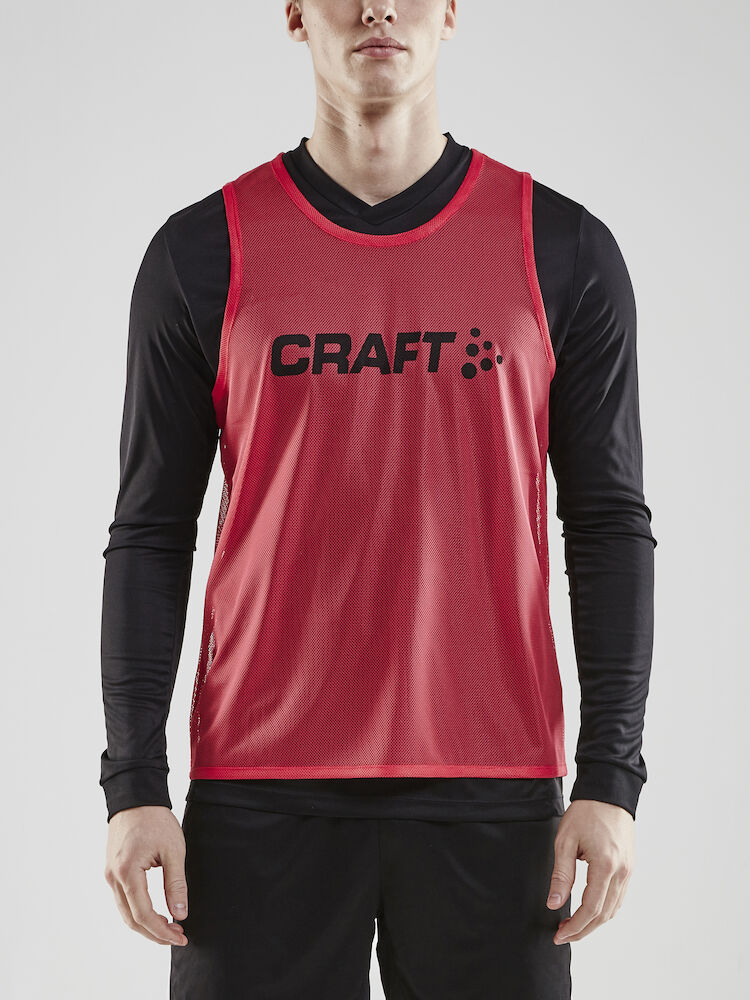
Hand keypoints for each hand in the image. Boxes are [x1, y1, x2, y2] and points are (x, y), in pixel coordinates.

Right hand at [104, 805, 188, 946]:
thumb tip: (180, 913)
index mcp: (127, 872)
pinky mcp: (112, 870)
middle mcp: (113, 877)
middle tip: (177, 937)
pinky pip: (122, 900)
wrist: (136, 796)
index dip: (162, 931)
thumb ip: (176, 883)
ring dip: (146, 924)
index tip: (180, 936)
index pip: (143, 914)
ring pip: (125, 912)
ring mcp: (109, 874)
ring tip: (169, 928)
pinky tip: (155, 913)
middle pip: (131, 919)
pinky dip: (138, 911)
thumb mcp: (173, 850)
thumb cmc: (156, 819)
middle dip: (154, 933)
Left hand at [546, 799, 633, 943]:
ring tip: (572, 925)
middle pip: (604, 915)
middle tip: (563, 935)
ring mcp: (628, 871)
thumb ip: (561, 874)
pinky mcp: (629, 867)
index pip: (590, 909)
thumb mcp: (565, 841)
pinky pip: (618, 897)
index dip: (574, 926)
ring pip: (613, 909)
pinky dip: (604, 909)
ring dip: (593, 922)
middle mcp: (621, 873)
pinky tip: (588, 910)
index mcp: (606, 866)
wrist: (608, 793)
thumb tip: (554, 903)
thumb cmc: (586, 812)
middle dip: (583, 930)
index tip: (559, 934)